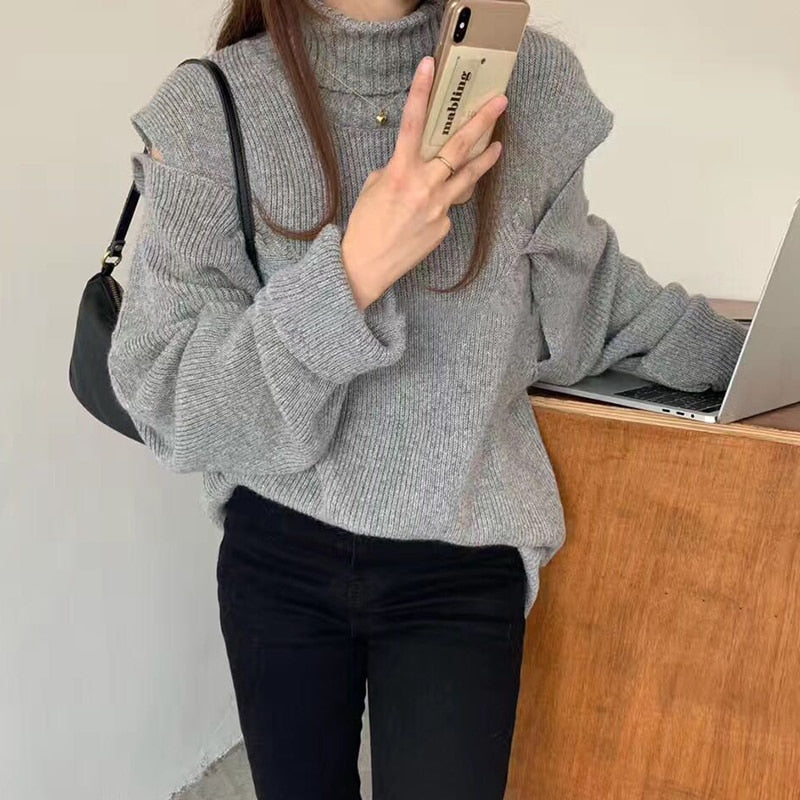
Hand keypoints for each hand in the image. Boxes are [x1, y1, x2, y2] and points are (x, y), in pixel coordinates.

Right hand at [341, 55, 507, 309]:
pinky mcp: (443, 226)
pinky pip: (449, 206)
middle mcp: (424, 186)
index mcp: (400, 172)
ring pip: (468, 177)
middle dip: (481, 121)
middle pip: (458, 148)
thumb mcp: (374, 188)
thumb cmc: (365, 226)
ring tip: (498, 145)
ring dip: (484, 159)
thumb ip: (396, 171)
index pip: (412, 123)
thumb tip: (414, 168)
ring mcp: (438, 207)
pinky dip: (444, 200)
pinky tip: (433, 206)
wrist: (368, 265)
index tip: (431, 66)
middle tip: (500, 102)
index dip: (421, 92)